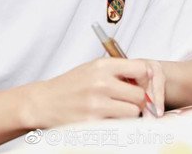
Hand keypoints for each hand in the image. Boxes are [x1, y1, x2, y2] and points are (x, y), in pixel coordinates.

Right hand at [24, 57, 162, 127]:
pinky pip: (119, 125)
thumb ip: (117, 70)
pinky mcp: (93, 123)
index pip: (140, 69)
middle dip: (138, 99)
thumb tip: (147, 76)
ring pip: (133, 112)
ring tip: (116, 110)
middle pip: (140, 95)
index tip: (140, 84)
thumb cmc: (70, 85)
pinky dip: (116, 123)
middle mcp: (101, 83)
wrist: (44, 102)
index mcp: (102, 66)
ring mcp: (97, 104)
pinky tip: (106, 118)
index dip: (144, 78)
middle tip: (128, 100)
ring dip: (129, 113)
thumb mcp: (92, 68)